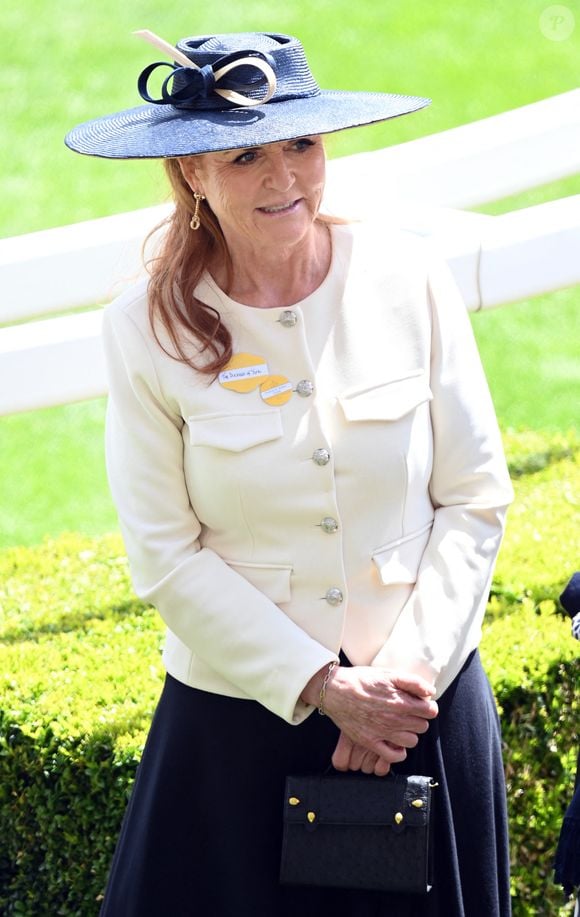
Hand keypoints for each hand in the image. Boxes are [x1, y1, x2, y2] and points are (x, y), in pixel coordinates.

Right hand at [302, 664, 437, 771]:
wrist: (335, 690)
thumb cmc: (361, 679)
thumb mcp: (388, 674)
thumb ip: (413, 682)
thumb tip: (431, 692)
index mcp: (401, 701)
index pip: (430, 711)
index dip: (427, 706)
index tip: (420, 704)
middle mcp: (394, 719)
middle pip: (423, 726)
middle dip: (418, 719)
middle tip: (408, 713)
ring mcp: (383, 732)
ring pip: (412, 741)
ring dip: (409, 734)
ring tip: (400, 726)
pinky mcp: (371, 742)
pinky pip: (394, 756)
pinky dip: (398, 751)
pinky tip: (394, 741)